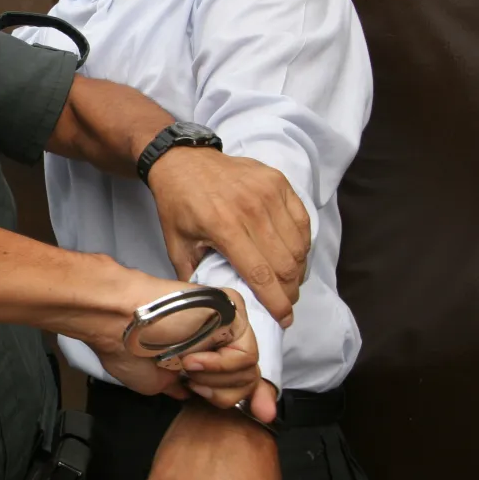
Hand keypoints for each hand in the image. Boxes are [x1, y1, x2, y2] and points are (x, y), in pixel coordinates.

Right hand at [82, 275, 274, 420]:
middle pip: (249, 378)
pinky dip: (219, 366)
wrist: (118, 321)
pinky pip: (246, 353)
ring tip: (187, 366)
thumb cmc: (128, 349)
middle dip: (220, 393)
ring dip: (215, 378)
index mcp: (205, 352)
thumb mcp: (158, 382)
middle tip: (193, 384)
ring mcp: (227, 322)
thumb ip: (187, 388)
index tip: (263, 415)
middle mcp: (219, 336)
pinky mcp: (232, 308)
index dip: (255, 398)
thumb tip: (194, 396)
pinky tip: (193, 359)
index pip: (243, 377)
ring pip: (250, 369)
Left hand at [148, 148, 309, 327]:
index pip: (261, 274)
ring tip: (288, 283)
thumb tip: (211, 307)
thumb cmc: (178, 204)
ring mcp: (268, 192)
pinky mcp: (278, 182)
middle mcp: (251, 209)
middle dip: (289, 291)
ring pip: (297, 245)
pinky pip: (302, 221)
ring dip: (297, 270)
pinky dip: (301, 244)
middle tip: (285, 303)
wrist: (182, 160)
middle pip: (285, 263)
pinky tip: (292, 256)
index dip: (277, 302)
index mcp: (223, 226)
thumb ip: (194, 277)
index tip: (284, 319)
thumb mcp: (176, 244)